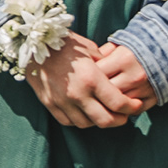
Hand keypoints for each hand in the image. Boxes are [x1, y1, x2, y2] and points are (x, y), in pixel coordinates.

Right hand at [26, 34, 145, 129]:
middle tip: (125, 115)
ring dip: (99, 121)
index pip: (118, 103)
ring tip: (104, 113)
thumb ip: (105, 65)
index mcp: (91, 79)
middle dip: (120, 120)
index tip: (137, 105)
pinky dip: (79, 120)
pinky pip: (68, 121)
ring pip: (87, 124)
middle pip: (105, 120)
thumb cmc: (64, 43)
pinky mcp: (49, 103)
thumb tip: (116, 76)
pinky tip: (84, 112)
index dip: (132, 107)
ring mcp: (61, 101)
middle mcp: (77, 94)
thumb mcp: (90, 49)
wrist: (31, 43)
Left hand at [84, 41, 156, 117]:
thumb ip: (100, 55)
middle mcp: (134, 75)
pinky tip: (115, 107)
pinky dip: (123, 110)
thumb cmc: (136, 48)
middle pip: (106, 92)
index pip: (97, 74)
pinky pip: (133, 111)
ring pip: (118, 104)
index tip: (80, 78)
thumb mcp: (118, 46)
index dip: (86, 77)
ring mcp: (145, 89)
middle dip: (94, 93)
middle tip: (85, 94)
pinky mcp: (153, 98)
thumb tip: (84, 67)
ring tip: (97, 102)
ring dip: (107, 105)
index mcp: (124, 59)